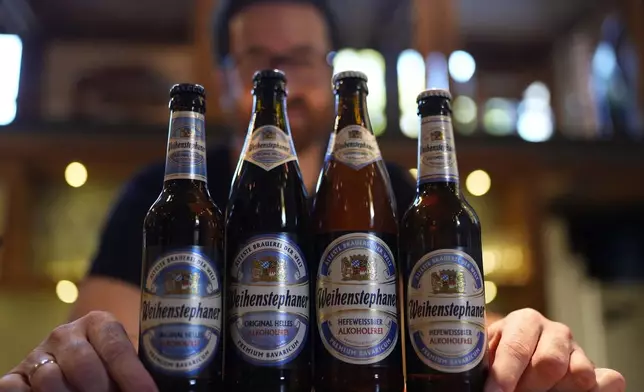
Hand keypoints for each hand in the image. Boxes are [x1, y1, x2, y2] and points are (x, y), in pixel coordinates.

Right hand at [0, 311, 156, 391]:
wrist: (69, 363)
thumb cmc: (105, 367)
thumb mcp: (119, 363)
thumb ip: (133, 372)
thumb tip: (151, 390)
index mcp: (98, 323)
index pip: (116, 348)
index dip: (133, 376)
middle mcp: (66, 334)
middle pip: (84, 366)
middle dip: (101, 391)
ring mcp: (38, 354)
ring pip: (51, 380)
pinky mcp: (15, 375)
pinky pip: (18, 389)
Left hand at [485, 308, 624, 391]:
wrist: (520, 362)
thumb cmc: (498, 360)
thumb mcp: (488, 355)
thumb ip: (487, 363)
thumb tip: (476, 381)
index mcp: (525, 320)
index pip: (516, 348)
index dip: (505, 375)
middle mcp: (555, 330)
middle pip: (549, 363)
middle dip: (528, 386)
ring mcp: (577, 349)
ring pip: (577, 374)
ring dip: (556, 390)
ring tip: (538, 391)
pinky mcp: (594, 368)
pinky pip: (604, 382)